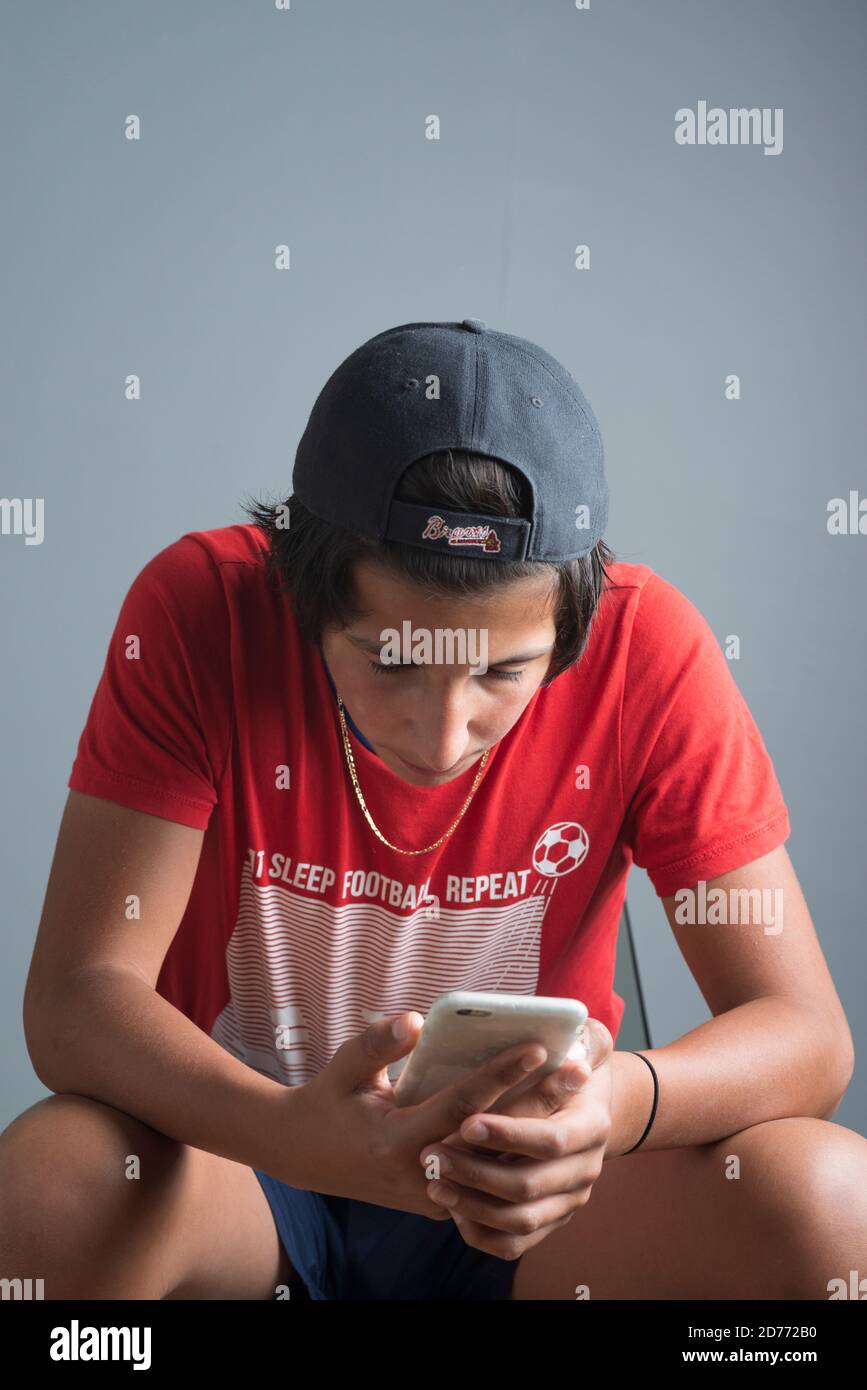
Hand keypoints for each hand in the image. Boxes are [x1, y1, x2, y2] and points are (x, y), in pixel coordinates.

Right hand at [281, 1012, 549, 1219]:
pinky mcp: (441, 1202)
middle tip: (579, 1071)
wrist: (305, 1156)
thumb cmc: (329, 1101)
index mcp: (395, 1142)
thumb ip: (378, 1044)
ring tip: (574, 1090)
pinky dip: (514, 1145)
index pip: (461, 1106)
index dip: (499, 1076)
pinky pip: (484, 1176)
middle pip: (492, 1138)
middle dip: (538, 1102)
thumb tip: (415, 1020)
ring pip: (495, 1162)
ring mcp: (433, 1196)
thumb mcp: (345, 1067)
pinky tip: (549, 1117)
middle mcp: (420, 1175)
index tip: (536, 1047)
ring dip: (535, 1125)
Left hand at [417, 1018, 613, 1258]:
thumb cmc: (574, 1064)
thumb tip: (571, 1045)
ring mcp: (567, 1200)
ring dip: (472, 1204)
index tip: (465, 1122)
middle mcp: (585, 1170)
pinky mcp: (548, 1220)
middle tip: (432, 1154)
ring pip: (518, 1220)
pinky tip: (452, 1207)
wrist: (586, 1108)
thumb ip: (582, 1037)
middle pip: (527, 1185)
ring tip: (434, 1182)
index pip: (550, 1139)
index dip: (507, 1134)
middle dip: (476, 1171)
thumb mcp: (585, 1041)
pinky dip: (480, 1231)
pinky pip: (512, 1244)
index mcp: (591, 1125)